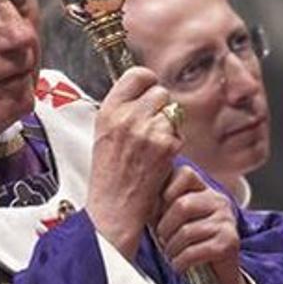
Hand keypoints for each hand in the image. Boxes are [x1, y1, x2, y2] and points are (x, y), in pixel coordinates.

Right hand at [87, 67, 182, 258]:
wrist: (114, 209)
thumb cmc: (109, 176)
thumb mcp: (104, 134)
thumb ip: (122, 111)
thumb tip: (144, 92)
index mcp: (108, 111)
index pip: (136, 75)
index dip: (147, 82)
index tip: (148, 93)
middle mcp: (126, 117)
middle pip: (159, 91)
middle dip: (161, 107)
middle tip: (152, 128)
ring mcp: (147, 130)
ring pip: (172, 111)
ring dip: (169, 126)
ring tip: (154, 147)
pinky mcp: (165, 146)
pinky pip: (178, 133)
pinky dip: (174, 145)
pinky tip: (159, 160)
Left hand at [154, 165, 253, 283]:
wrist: (216, 276)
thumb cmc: (190, 244)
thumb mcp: (175, 219)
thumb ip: (162, 204)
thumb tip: (138, 197)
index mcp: (205, 190)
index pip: (185, 173)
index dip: (166, 189)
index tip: (158, 210)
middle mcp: (219, 201)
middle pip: (182, 205)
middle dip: (164, 227)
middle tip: (161, 239)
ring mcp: (226, 221)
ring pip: (186, 231)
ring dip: (171, 248)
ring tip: (170, 254)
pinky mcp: (229, 243)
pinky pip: (195, 251)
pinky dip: (180, 262)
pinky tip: (179, 265)